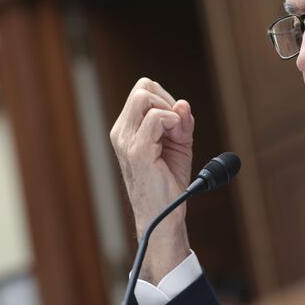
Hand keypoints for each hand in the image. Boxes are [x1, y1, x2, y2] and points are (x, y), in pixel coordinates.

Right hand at [110, 78, 194, 282]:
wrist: (164, 216)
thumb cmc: (168, 181)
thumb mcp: (179, 144)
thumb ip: (182, 122)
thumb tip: (182, 104)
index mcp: (127, 128)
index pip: (143, 90)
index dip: (165, 99)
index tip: (177, 123)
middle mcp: (121, 132)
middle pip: (143, 88)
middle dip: (168, 101)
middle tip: (178, 129)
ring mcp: (126, 141)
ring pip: (145, 96)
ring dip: (170, 111)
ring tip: (177, 136)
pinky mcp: (137, 151)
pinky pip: (155, 117)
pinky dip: (172, 121)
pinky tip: (176, 139)